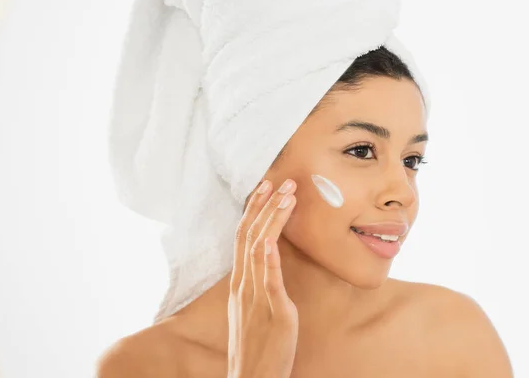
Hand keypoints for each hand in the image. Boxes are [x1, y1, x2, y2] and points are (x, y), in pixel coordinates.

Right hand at [227, 179, 298, 377]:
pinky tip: (272, 240)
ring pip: (259, 250)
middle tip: (281, 181)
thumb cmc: (256, 345)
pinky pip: (268, 282)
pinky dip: (268, 259)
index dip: (254, 210)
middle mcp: (244, 285)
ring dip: (272, 220)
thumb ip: (258, 284)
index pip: (244, 237)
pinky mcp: (273, 313)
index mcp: (241, 283)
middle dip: (265, 206)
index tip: (265, 188)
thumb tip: (267, 261)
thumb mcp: (254, 309)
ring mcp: (256, 298)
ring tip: (287, 197)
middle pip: (249, 235)